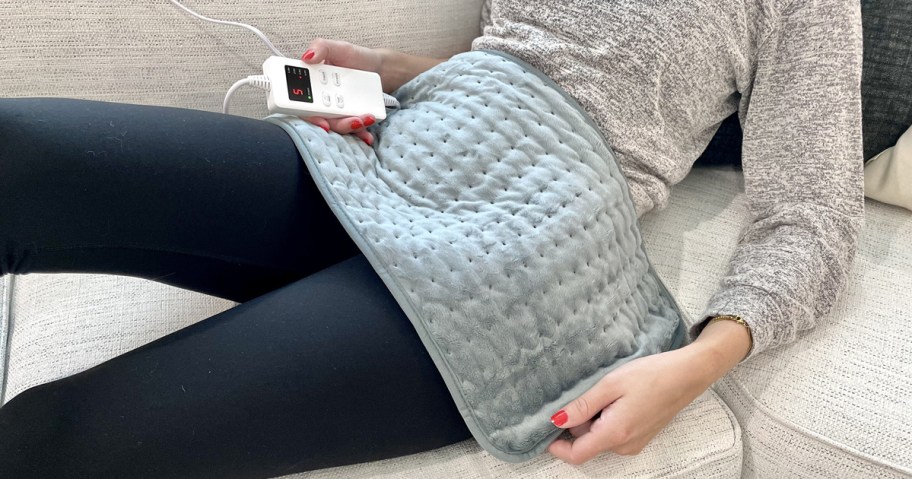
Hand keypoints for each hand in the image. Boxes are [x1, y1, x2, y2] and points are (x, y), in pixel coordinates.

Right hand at [300, 38, 384, 144]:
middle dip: (335, 125)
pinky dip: (360, 133)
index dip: (308, 115)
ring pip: (337, 126)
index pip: (302, 104)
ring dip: (350, 127)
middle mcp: (321, 102)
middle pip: (321, 119)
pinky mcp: (351, 118)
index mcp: (311, 86)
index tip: (322, 121)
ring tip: (365, 118)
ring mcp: (337, 112)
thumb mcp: (337, 47)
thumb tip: (307, 57)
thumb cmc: (354, 57)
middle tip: (351, 120)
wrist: (378, 67)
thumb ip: (320, 47)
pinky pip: (353, 130)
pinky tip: (368, 134)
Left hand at [548, 320, 750, 463]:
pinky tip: (616, 398)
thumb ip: (583, 406)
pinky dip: (606, 419)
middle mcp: (625, 445)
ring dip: (593, 420)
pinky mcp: (641, 436)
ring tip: (603, 393)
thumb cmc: (651, 375)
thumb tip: (557, 421)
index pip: (577, 455)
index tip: (546, 428)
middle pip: (587, 444)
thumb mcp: (611, 384)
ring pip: (600, 438)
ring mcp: (635, 443)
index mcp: (615, 433)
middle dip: (577, 424)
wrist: (688, 374)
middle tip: (583, 394)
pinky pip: (613, 434)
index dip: (557, 447)